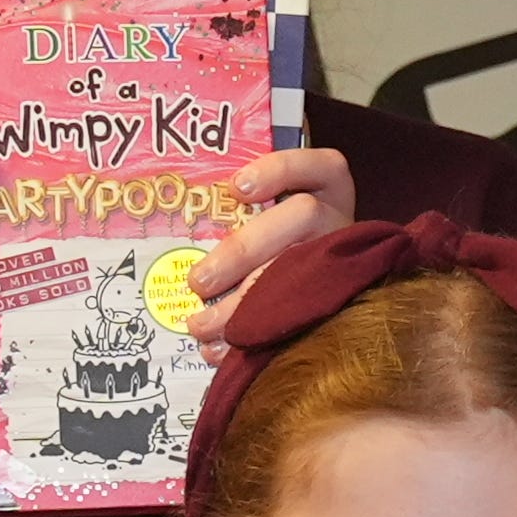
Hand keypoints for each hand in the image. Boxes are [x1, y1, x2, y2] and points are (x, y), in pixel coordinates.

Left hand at [182, 139, 361, 335]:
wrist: (313, 300)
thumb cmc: (268, 241)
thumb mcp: (260, 217)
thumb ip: (235, 214)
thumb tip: (175, 225)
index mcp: (324, 191)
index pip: (320, 166)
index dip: (281, 170)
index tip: (236, 188)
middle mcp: (338, 224)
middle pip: (302, 218)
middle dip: (244, 249)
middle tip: (198, 282)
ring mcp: (341, 264)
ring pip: (300, 273)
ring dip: (244, 301)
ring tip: (201, 325)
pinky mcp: (333, 307)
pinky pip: (295, 321)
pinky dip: (253, 338)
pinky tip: (218, 351)